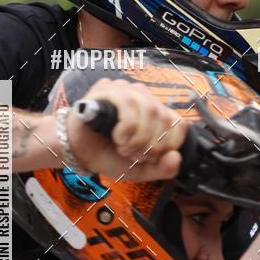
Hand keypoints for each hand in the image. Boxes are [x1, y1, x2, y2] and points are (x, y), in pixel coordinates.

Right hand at [64, 79, 186, 180]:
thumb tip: (176, 158)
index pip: (179, 124)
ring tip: (123, 147)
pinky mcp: (109, 89)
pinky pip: (129, 106)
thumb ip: (163, 169)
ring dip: (137, 139)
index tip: (150, 157)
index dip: (168, 145)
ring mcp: (127, 90)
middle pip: (164, 118)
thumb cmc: (110, 155)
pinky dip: (126, 129)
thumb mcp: (141, 169)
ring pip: (150, 110)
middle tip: (133, 155)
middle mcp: (145, 97)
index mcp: (156, 113)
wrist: (80, 153)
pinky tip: (116, 136)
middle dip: (150, 146)